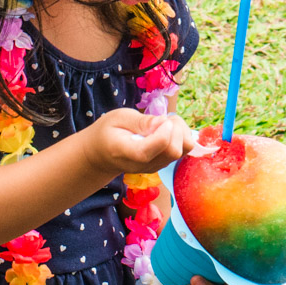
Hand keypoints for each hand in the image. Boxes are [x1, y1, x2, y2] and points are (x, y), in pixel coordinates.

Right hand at [84, 109, 199, 177]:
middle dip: (176, 128)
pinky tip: (166, 130)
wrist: (101, 154)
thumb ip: (140, 121)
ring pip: (184, 150)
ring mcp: (155, 167)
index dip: (166, 129)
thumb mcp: (117, 118)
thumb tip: (164, 123)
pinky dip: (181, 136)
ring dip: (181, 131)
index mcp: (128, 152)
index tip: (159, 119)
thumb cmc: (108, 132)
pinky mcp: (163, 164)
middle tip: (162, 119)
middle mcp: (145, 165)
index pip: (158, 147)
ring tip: (164, 124)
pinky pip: (184, 150)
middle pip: (175, 151)